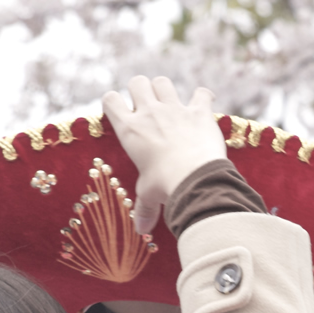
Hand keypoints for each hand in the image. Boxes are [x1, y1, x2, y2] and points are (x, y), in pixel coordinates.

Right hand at [101, 76, 226, 233]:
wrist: (195, 178)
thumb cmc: (164, 186)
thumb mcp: (149, 195)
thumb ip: (144, 207)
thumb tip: (141, 229)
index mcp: (130, 130)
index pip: (110, 100)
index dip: (114, 102)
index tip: (122, 112)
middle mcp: (149, 113)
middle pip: (137, 82)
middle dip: (141, 90)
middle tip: (148, 107)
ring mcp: (175, 108)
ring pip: (163, 82)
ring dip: (166, 90)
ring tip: (172, 104)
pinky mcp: (199, 111)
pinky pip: (201, 93)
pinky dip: (203, 96)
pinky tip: (203, 103)